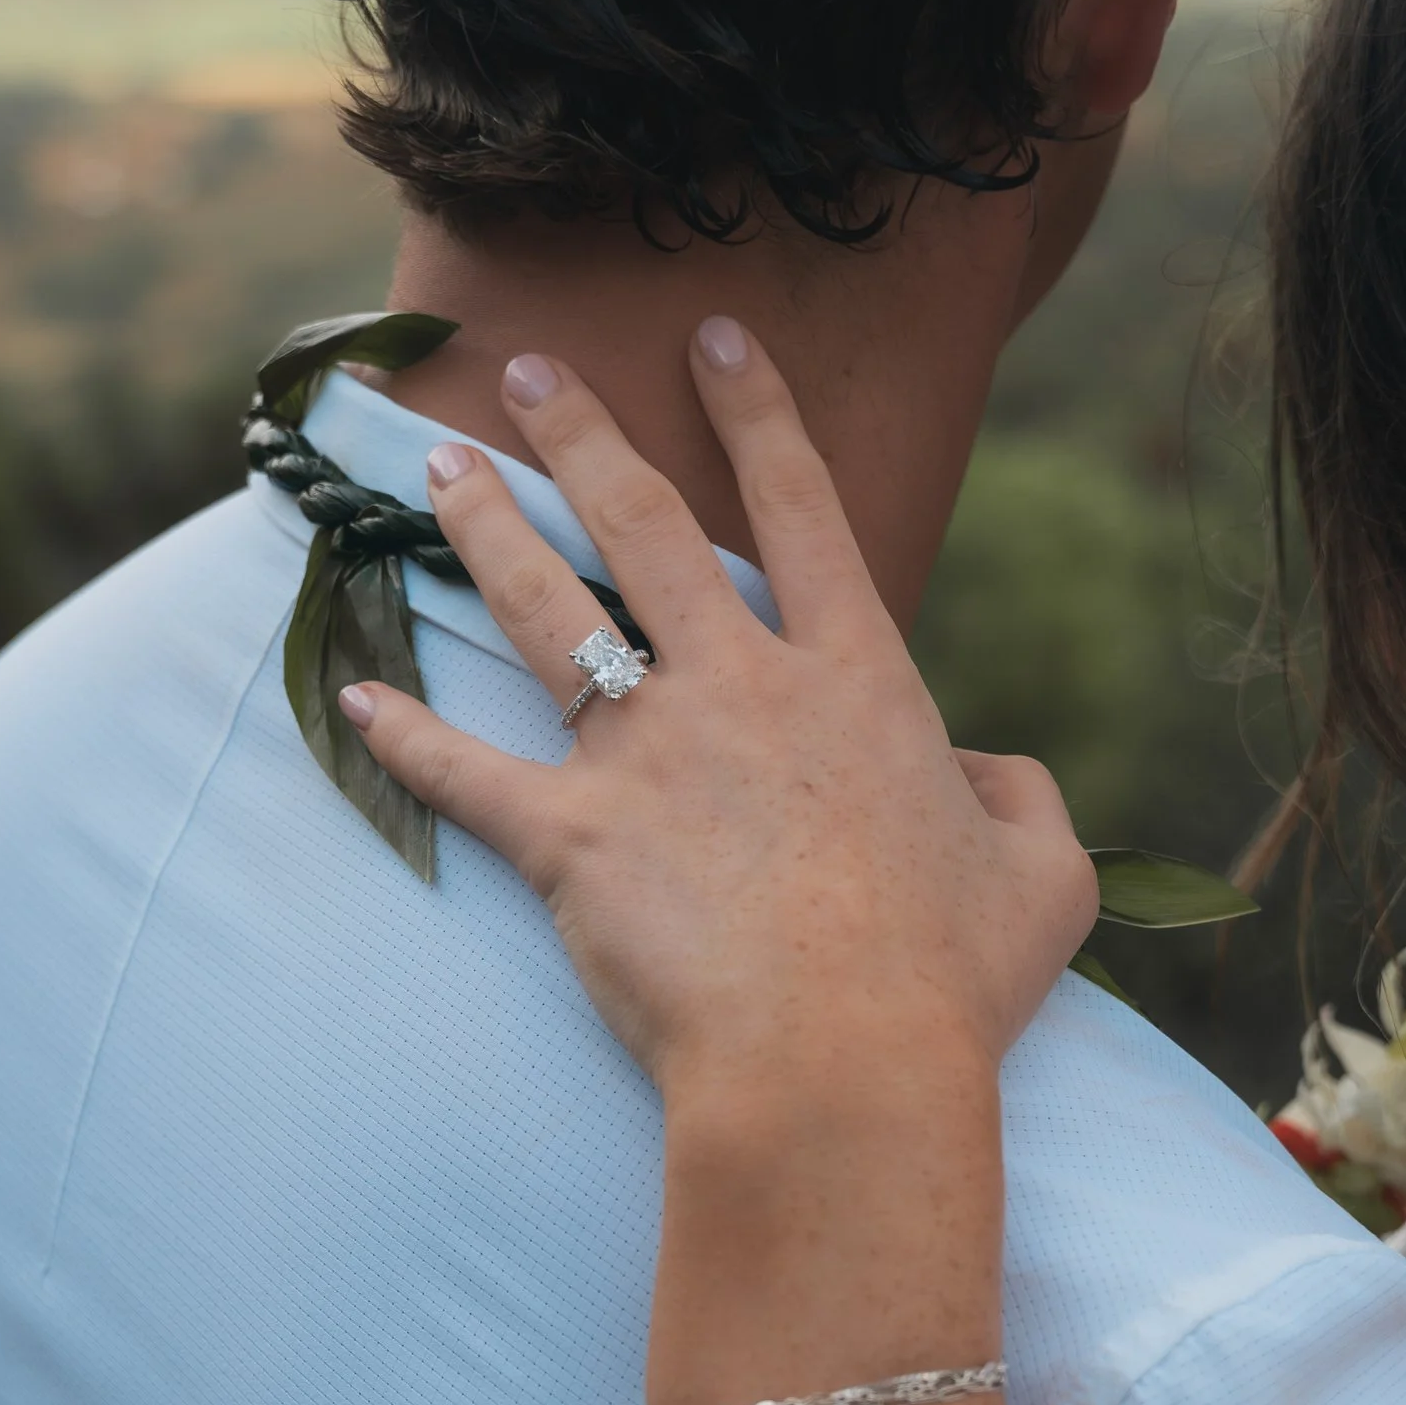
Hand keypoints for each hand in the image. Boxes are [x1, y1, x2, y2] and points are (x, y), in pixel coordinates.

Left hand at [342, 322, 1097, 1099]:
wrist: (840, 1068)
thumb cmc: (953, 986)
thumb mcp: (1044, 880)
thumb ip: (1023, 799)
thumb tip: (994, 775)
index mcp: (858, 681)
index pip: (803, 511)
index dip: (759, 412)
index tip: (714, 336)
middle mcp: (742, 689)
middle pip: (645, 527)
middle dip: (581, 433)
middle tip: (527, 370)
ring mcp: (647, 758)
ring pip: (547, 614)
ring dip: (485, 531)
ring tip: (439, 470)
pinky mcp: (571, 841)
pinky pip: (471, 777)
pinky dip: (410, 742)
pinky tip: (361, 703)